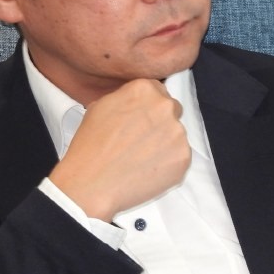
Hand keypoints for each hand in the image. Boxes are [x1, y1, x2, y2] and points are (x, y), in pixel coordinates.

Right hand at [49, 79, 190, 221]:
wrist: (92, 183)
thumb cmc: (90, 146)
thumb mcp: (99, 106)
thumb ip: (125, 97)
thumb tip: (136, 103)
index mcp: (144, 89)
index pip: (157, 91)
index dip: (147, 108)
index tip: (139, 120)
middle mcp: (165, 106)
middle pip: (171, 110)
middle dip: (159, 123)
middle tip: (140, 141)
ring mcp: (177, 132)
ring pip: (176, 135)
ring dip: (164, 144)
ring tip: (141, 158)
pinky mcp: (183, 157)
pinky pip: (180, 157)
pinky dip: (168, 164)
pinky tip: (147, 170)